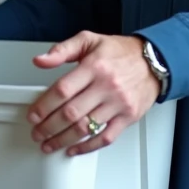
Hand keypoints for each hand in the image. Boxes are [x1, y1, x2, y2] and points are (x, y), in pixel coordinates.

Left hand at [28, 32, 160, 156]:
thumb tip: (39, 61)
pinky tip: (74, 149)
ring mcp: (118, 104)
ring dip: (63, 140)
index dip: (44, 106)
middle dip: (49, 127)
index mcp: (94, 66)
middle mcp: (106, 86)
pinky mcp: (128, 117)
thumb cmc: (120, 52)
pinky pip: (106, 137)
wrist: (154, 61)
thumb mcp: (89, 40)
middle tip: (37, 133)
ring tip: (49, 144)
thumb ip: (62, 50)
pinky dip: (88, 147)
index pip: (62, 90)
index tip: (33, 115)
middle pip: (71, 113)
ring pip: (86, 128)